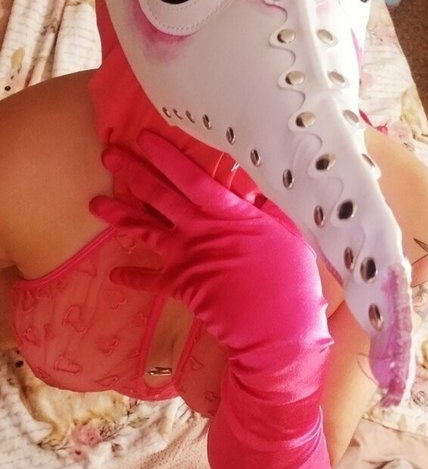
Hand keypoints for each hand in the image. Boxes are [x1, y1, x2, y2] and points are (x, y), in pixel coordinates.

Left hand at [91, 132, 332, 468]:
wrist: (278, 331)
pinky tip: (115, 274)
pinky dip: (134, 278)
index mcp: (228, 213)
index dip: (167, 157)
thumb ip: (267, 204)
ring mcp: (188, 258)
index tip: (145, 137)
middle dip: (134, 173)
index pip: (192, 177)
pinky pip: (152, 281)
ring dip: (121, 216)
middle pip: (161, 197)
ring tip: (95, 203)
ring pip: (147, 231)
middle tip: (109, 154)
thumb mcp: (289, 231)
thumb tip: (253, 180)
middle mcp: (201, 230)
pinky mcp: (183, 287)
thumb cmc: (291, 280)